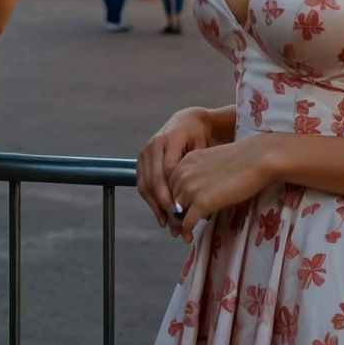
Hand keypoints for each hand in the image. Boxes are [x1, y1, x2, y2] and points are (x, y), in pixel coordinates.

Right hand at [137, 107, 216, 229]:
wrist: (185, 121)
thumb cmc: (198, 135)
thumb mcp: (202, 146)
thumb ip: (197, 168)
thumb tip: (198, 198)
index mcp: (169, 140)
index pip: (167, 170)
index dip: (172, 192)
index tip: (181, 211)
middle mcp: (153, 146)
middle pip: (154, 179)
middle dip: (162, 203)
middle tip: (173, 223)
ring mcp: (145, 152)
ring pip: (145, 183)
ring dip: (154, 205)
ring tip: (166, 223)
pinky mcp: (141, 159)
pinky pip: (142, 183)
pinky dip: (149, 200)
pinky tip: (159, 214)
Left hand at [168, 137, 279, 241]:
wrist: (256, 159)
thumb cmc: (241, 159)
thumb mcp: (211, 162)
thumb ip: (199, 174)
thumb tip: (199, 191)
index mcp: (185, 162)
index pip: (170, 185)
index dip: (173, 199)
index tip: (177, 210)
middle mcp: (182, 174)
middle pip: (170, 199)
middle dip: (174, 213)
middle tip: (176, 226)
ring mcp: (190, 188)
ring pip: (176, 212)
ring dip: (178, 224)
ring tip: (181, 233)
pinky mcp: (201, 203)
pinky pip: (187, 222)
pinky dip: (187, 232)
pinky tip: (188, 238)